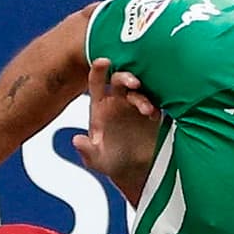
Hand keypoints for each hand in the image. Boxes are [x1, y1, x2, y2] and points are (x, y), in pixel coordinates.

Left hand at [72, 59, 158, 203]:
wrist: (135, 173)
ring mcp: (136, 106)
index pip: (97, 82)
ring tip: (147, 110)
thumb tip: (77, 140)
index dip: (99, 70)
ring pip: (140, 91)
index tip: (103, 61)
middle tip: (134, 83)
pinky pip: (156, 103)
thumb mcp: (98, 161)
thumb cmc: (112, 162)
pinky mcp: (153, 115)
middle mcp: (118, 101)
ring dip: (143, 97)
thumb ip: (87, 151)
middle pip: (120, 80)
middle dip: (126, 77)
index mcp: (101, 106)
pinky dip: (156, 105)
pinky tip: (154, 115)